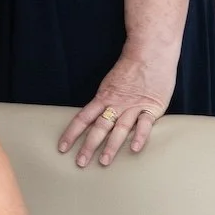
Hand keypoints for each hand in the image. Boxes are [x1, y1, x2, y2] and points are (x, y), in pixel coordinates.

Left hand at [57, 50, 174, 167]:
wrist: (150, 52)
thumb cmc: (131, 67)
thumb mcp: (112, 84)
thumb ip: (106, 100)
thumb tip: (96, 115)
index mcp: (103, 97)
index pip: (83, 118)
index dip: (71, 133)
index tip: (62, 148)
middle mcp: (116, 103)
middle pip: (99, 127)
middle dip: (88, 146)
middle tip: (80, 163)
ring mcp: (134, 106)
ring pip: (120, 128)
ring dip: (111, 146)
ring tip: (104, 162)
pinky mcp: (152, 106)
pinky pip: (145, 124)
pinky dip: (140, 136)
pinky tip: (134, 149)